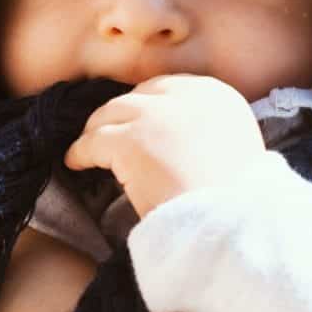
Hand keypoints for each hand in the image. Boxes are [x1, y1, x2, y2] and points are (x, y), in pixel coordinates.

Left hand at [65, 74, 265, 217]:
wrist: (231, 223)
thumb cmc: (236, 199)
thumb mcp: (235, 145)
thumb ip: (208, 128)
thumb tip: (177, 133)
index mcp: (218, 96)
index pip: (170, 88)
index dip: (149, 105)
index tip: (138, 119)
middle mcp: (187, 96)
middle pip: (138, 96)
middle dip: (121, 114)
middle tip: (109, 132)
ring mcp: (155, 117)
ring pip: (111, 114)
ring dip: (97, 130)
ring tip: (89, 145)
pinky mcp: (129, 142)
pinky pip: (93, 142)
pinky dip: (80, 152)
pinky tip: (75, 162)